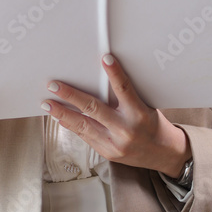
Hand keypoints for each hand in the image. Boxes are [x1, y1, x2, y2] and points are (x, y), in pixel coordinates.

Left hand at [41, 53, 191, 176]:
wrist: (163, 154)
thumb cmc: (153, 125)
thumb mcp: (145, 107)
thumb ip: (125, 98)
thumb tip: (99, 81)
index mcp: (139, 114)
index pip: (124, 89)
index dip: (114, 73)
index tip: (105, 58)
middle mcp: (125, 129)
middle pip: (93, 108)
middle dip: (71, 96)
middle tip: (54, 85)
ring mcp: (114, 144)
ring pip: (83, 125)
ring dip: (62, 113)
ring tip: (48, 104)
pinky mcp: (106, 153)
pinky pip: (85, 136)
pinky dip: (71, 125)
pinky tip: (59, 117)